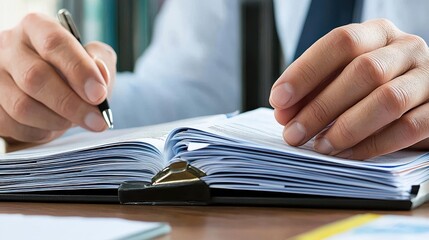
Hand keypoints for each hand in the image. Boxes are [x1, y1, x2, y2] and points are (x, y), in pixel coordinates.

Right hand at [0, 13, 115, 144]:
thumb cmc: (75, 73)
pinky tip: (51, 126)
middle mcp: (9, 46)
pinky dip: (39, 132)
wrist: (52, 93)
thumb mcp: (95, 60)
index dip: (79, 70)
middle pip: (35, 77)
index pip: (54, 43)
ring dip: (56, 121)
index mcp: (36, 27)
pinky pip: (12, 125)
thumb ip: (102, 62)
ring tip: (73, 121)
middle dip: (72, 104)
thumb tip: (99, 72)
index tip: (99, 95)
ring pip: (22, 105)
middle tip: (97, 121)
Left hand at [269, 19, 428, 159]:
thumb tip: (285, 113)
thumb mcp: (344, 76)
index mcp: (378, 33)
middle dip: (321, 107)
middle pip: (364, 71)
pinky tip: (347, 155)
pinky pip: (408, 129)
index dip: (306, 71)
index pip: (341, 42)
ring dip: (347, 128)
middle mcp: (407, 49)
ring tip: (320, 147)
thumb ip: (316, 89)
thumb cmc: (372, 86)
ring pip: (388, 99)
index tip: (279, 99)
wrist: (422, 96)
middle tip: (294, 133)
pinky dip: (372, 145)